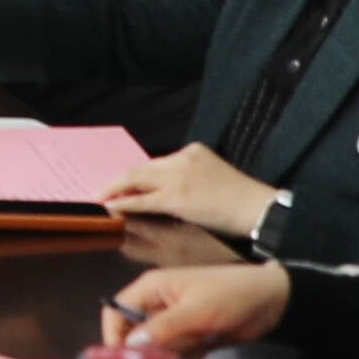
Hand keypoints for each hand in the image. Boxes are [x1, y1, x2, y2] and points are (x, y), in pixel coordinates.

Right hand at [105, 260, 289, 358]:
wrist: (271, 303)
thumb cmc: (235, 293)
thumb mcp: (197, 311)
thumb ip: (162, 328)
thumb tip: (130, 345)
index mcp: (152, 287)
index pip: (115, 312)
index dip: (115, 336)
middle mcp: (157, 304)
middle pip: (133, 334)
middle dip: (152, 348)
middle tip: (175, 350)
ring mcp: (172, 321)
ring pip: (154, 348)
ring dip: (173, 352)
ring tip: (198, 340)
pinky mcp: (186, 336)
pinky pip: (173, 354)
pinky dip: (186, 356)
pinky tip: (205, 345)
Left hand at [106, 143, 280, 239]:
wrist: (257, 208)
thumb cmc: (239, 200)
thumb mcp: (211, 177)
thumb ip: (188, 178)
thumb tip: (163, 193)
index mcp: (192, 151)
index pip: (155, 163)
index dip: (135, 176)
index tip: (120, 184)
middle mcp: (182, 158)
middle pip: (142, 168)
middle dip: (120, 181)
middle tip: (100, 190)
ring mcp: (178, 176)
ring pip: (137, 180)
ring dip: (115, 190)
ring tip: (100, 199)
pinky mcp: (177, 196)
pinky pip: (142, 199)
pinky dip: (124, 203)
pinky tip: (113, 208)